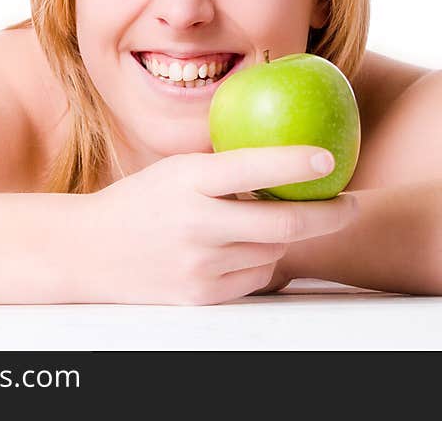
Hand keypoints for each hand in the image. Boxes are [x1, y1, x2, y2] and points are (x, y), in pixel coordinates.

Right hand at [77, 145, 357, 304]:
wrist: (92, 251)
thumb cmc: (142, 201)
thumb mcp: (176, 170)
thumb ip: (225, 166)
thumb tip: (288, 147)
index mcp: (188, 181)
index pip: (253, 168)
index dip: (297, 162)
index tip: (330, 157)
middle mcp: (195, 224)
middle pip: (282, 225)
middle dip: (328, 216)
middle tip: (349, 205)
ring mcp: (199, 265)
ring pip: (272, 251)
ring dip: (284, 236)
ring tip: (272, 221)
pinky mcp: (201, 295)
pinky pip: (255, 277)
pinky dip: (260, 260)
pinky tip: (241, 248)